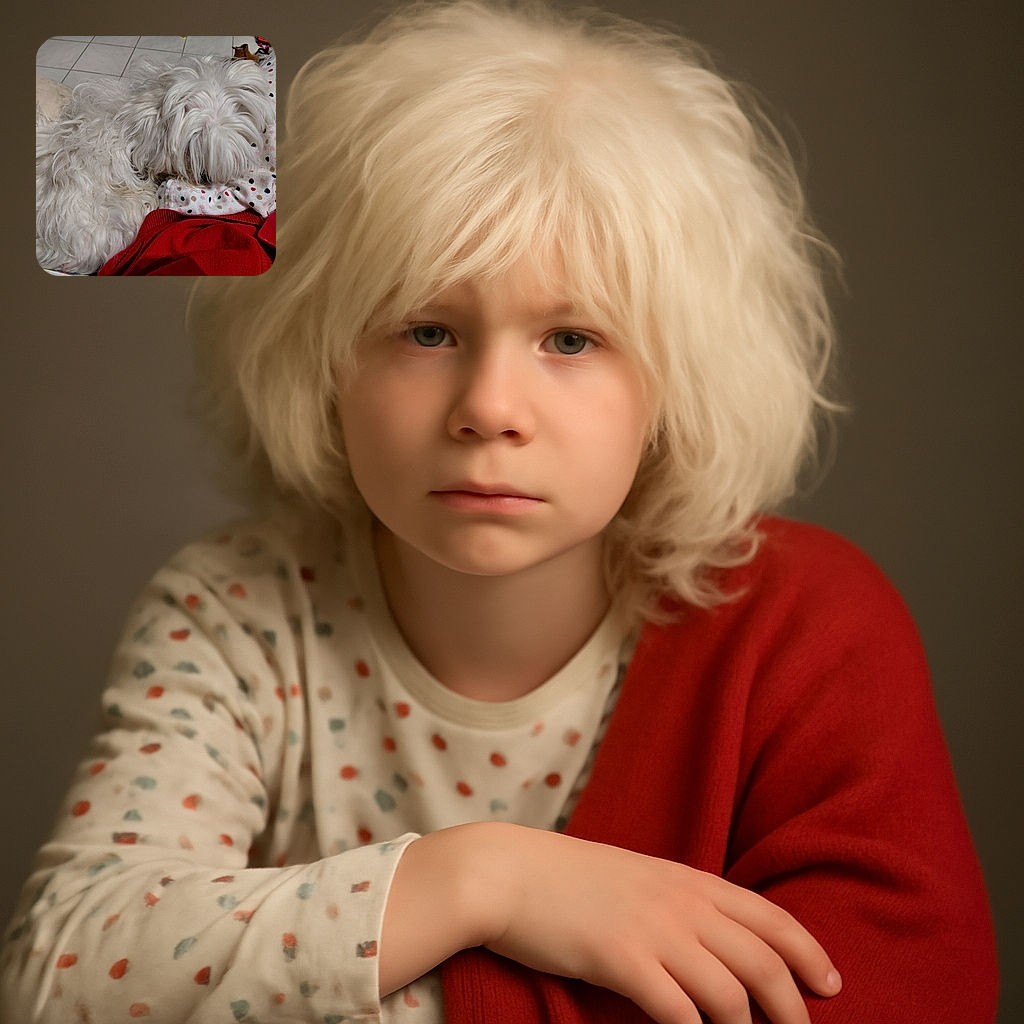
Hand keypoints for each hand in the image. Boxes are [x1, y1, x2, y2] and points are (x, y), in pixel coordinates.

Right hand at [478, 825, 839, 1023]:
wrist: (508, 872)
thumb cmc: (566, 877)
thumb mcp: (634, 876)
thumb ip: (676, 900)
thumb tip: (712, 936)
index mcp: (687, 879)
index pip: (769, 916)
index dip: (808, 951)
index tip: (830, 983)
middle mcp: (680, 902)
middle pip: (763, 961)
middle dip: (794, 1008)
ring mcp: (653, 931)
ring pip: (730, 994)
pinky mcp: (621, 960)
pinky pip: (680, 1012)